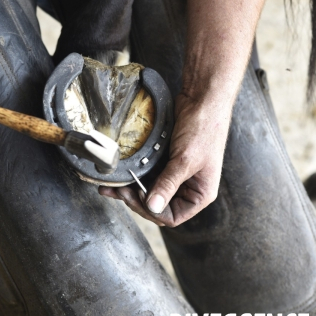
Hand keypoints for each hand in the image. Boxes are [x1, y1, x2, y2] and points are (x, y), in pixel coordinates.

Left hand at [99, 92, 231, 226]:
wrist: (202, 98)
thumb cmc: (204, 128)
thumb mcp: (185, 160)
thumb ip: (168, 184)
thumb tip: (153, 207)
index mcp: (200, 194)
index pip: (172, 217)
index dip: (151, 211)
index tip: (136, 197)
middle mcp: (189, 188)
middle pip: (158, 206)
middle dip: (137, 201)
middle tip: (119, 191)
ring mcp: (177, 175)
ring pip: (150, 191)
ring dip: (131, 190)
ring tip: (112, 187)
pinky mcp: (166, 162)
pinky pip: (148, 175)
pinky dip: (135, 177)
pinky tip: (121, 175)